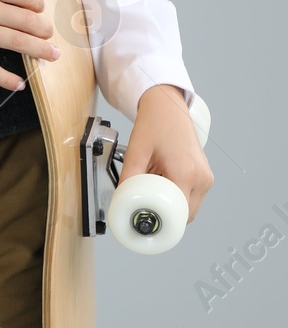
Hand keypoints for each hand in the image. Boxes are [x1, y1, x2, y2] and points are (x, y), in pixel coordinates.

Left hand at [122, 83, 213, 222]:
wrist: (168, 107)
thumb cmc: (155, 124)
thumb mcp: (135, 151)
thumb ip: (128, 177)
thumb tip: (121, 198)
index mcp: (186, 173)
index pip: (179, 213)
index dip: (163, 219)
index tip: (148, 220)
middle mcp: (201, 178)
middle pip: (185, 214)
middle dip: (165, 213)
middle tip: (145, 202)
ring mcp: (206, 177)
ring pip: (190, 206)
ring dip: (172, 204)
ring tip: (154, 186)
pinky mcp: (205, 175)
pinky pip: (192, 196)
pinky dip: (177, 195)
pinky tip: (162, 182)